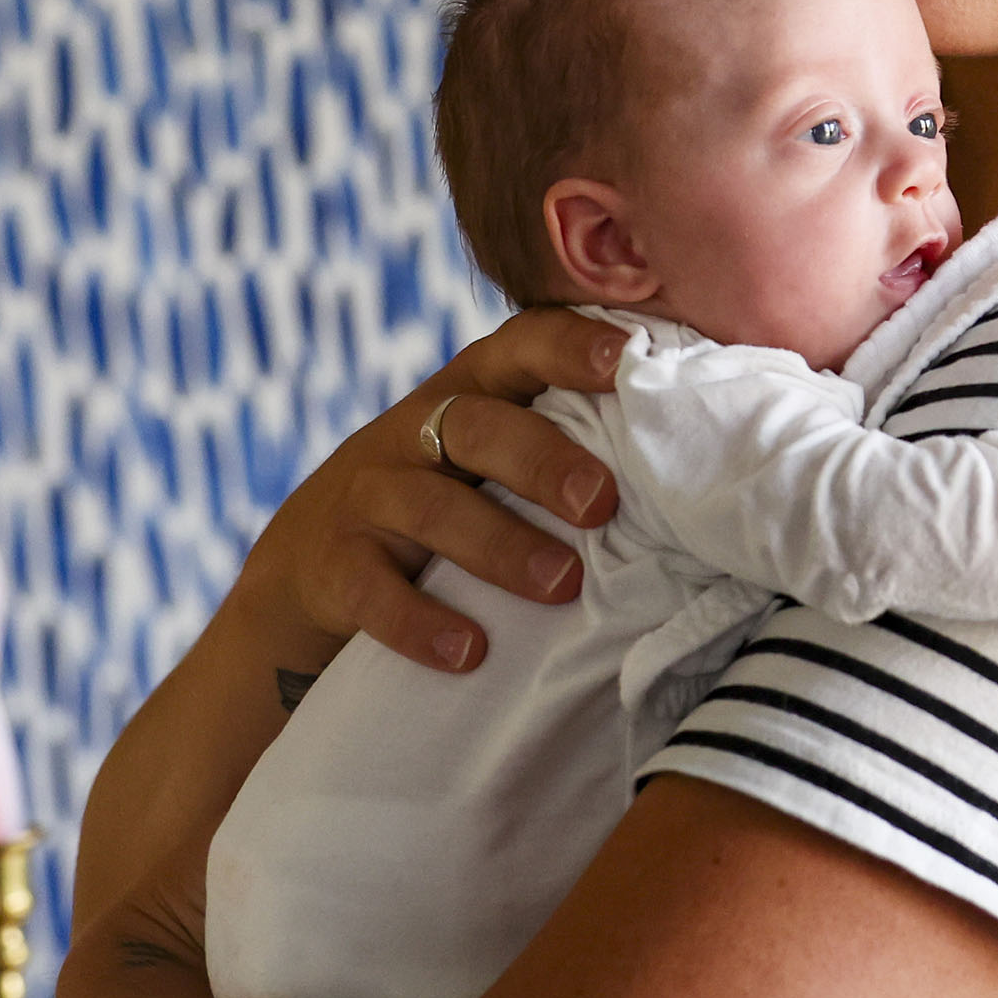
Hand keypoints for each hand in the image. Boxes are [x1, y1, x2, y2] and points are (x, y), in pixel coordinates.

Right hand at [231, 310, 633, 673]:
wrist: (304, 573)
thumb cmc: (439, 506)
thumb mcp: (484, 460)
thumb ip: (561, 443)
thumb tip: (693, 456)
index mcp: (467, 396)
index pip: (516, 349)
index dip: (567, 345)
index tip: (627, 357)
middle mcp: (412, 434)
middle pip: (477, 428)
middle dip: (543, 461)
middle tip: (603, 504)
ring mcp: (366, 499)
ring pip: (432, 510)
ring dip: (500, 547)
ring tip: (561, 585)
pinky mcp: (332, 567)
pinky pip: (373, 591)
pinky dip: (422, 622)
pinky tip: (470, 652)